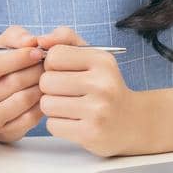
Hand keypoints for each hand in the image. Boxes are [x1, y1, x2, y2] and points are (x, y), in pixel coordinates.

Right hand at [0, 25, 45, 141]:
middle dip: (34, 70)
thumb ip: (14, 37)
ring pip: (23, 100)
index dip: (19, 57)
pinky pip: (30, 118)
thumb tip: (32, 41)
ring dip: (40, 86)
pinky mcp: (2, 133)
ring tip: (47, 77)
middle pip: (11, 83)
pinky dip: (41, 103)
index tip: (37, 51)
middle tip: (47, 64)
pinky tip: (43, 94)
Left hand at [38, 29, 143, 156]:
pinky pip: (52, 125)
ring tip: (69, 106)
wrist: (132, 122)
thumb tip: (40, 40)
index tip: (63, 71)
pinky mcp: (90, 134)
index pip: (54, 56)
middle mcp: (102, 84)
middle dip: (50, 88)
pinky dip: (58, 124)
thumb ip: (65, 38)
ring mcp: (98, 111)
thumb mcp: (91, 56)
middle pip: (46, 81)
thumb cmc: (103, 85)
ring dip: (52, 107)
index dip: (51, 65)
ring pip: (46, 104)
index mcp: (102, 61)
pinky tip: (74, 121)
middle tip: (66, 92)